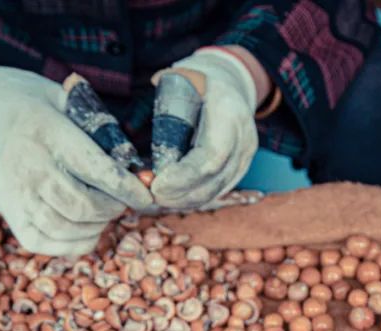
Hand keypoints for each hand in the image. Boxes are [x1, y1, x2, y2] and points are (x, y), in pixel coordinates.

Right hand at [0, 58, 152, 255]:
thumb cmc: (35, 107)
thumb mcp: (65, 99)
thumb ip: (97, 126)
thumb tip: (133, 161)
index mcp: (48, 132)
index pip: (95, 169)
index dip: (126, 188)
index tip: (146, 195)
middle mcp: (29, 166)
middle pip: (82, 205)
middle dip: (113, 209)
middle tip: (123, 203)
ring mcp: (16, 194)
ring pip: (65, 228)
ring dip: (96, 227)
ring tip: (105, 214)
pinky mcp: (10, 214)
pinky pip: (45, 243)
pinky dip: (74, 244)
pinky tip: (88, 231)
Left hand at [150, 48, 260, 209]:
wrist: (230, 83)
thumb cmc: (199, 81)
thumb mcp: (182, 80)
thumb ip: (166, 105)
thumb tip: (136, 126)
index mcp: (229, 113)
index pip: (211, 157)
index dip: (183, 177)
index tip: (156, 185)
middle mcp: (243, 138)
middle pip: (214, 179)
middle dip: (179, 193)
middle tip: (151, 195)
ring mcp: (245, 156)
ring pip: (216, 190)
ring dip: (184, 200)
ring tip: (158, 198)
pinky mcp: (240, 168)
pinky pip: (217, 190)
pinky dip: (194, 198)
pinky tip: (173, 197)